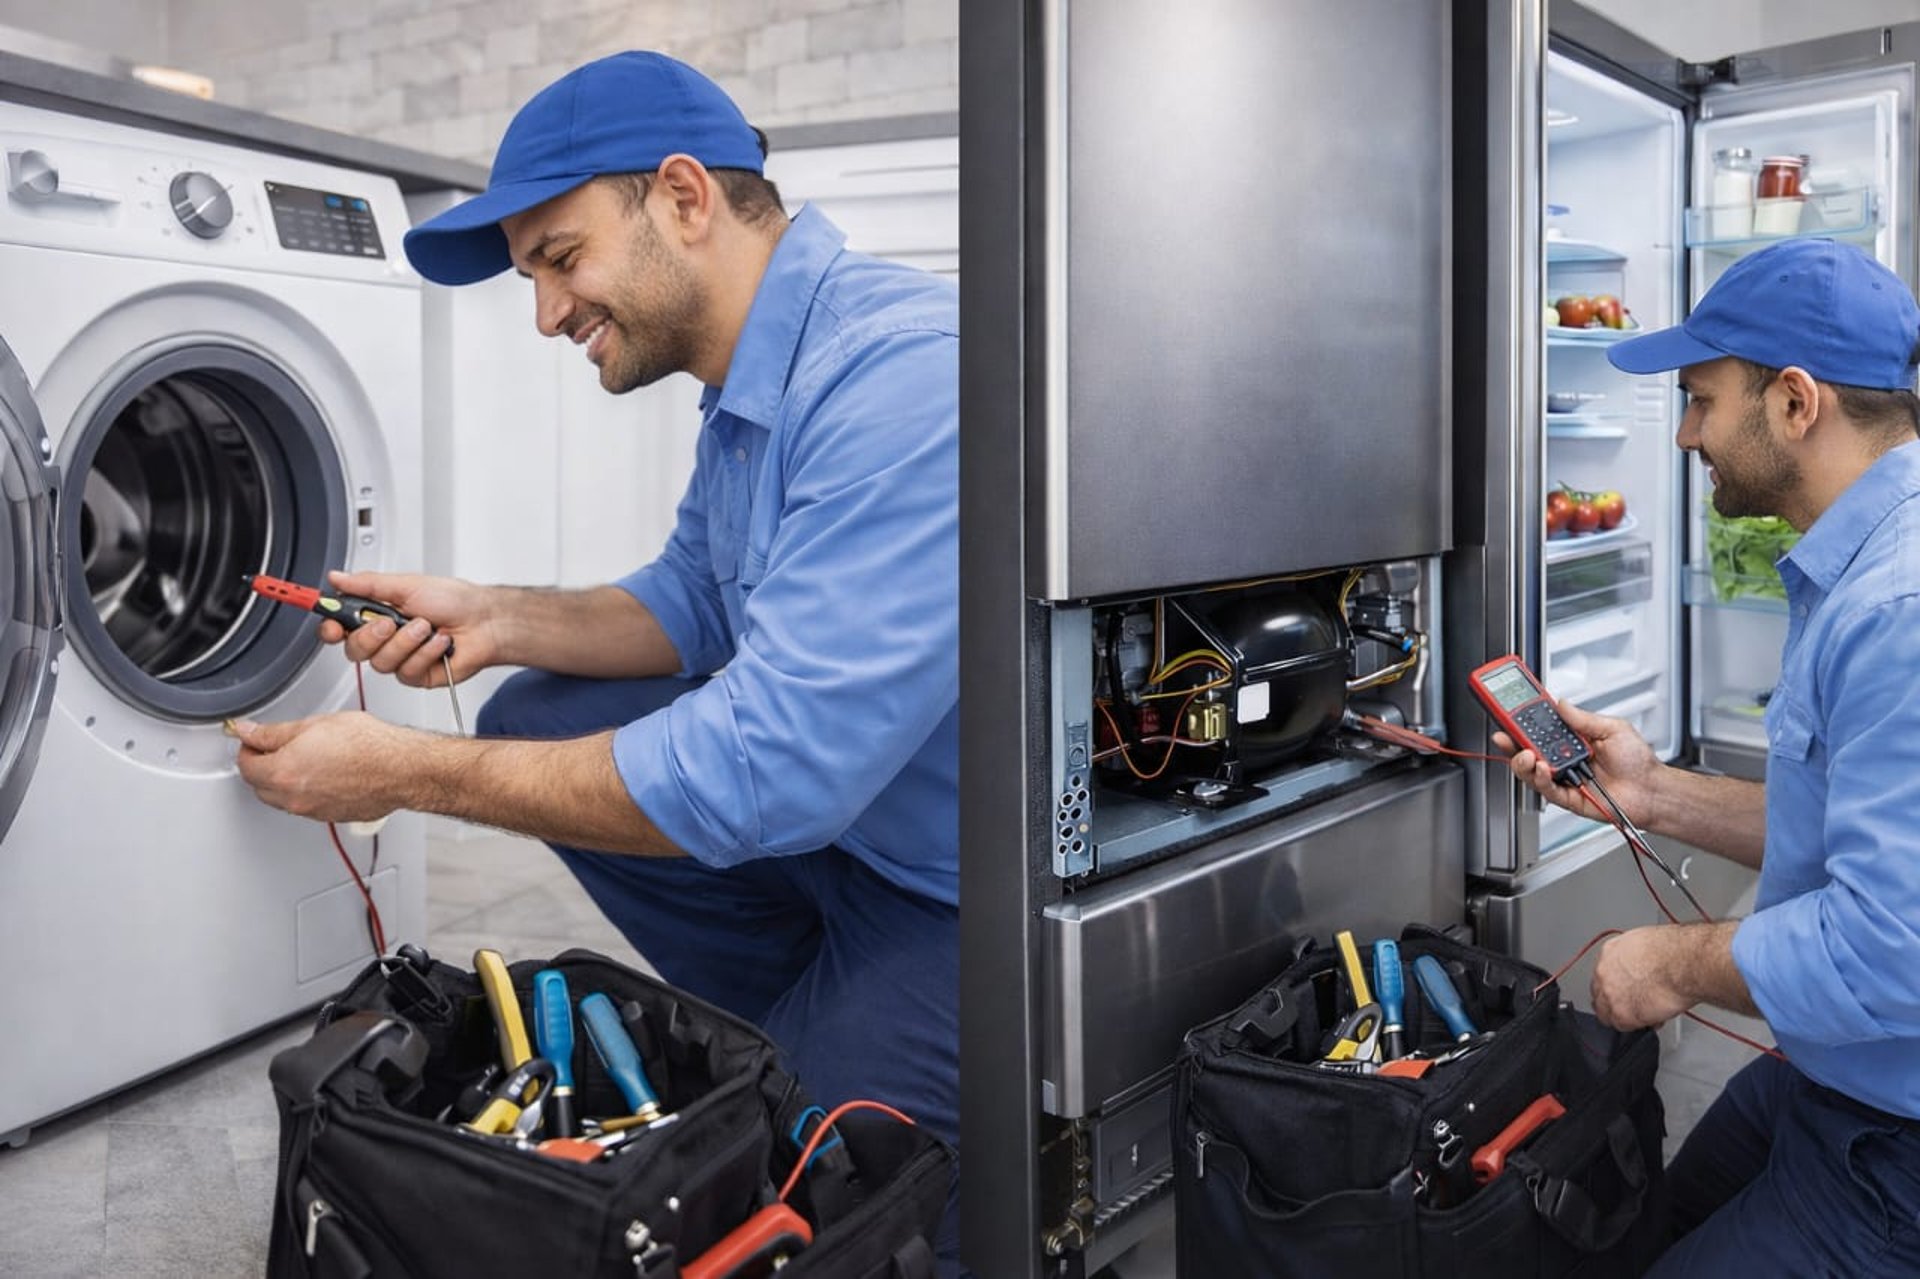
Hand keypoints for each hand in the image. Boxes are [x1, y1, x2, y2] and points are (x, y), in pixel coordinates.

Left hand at [230, 713, 414, 822]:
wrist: (401, 768)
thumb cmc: (367, 745)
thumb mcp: (314, 725)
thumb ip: (274, 732)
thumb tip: (249, 732)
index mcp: (282, 773)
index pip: (245, 766)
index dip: (249, 749)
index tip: (256, 740)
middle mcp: (293, 798)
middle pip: (260, 786)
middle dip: (264, 767)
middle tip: (280, 748)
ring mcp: (312, 811)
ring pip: (284, 798)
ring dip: (285, 781)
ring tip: (308, 758)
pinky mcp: (331, 816)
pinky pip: (307, 806)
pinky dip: (307, 791)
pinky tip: (326, 773)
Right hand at [319, 569, 497, 687]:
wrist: (485, 621)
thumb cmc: (454, 600)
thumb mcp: (407, 584)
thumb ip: (368, 584)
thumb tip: (337, 577)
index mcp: (377, 614)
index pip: (340, 627)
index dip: (330, 629)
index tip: (332, 625)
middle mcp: (386, 639)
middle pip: (354, 650)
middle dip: (371, 636)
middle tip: (389, 622)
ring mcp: (400, 659)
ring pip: (381, 663)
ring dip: (406, 642)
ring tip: (427, 626)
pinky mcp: (417, 675)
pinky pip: (407, 671)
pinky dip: (426, 653)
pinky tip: (440, 643)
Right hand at [1490, 699, 1660, 825]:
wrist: (1650, 789)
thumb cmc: (1638, 761)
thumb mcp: (1612, 728)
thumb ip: (1583, 718)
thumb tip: (1562, 704)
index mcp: (1573, 741)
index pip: (1541, 730)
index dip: (1523, 722)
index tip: (1510, 712)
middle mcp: (1565, 760)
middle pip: (1529, 750)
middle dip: (1514, 742)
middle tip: (1507, 733)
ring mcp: (1564, 779)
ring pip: (1531, 771)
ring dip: (1523, 761)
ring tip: (1527, 754)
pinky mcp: (1568, 797)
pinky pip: (1546, 789)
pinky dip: (1540, 778)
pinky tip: (1543, 768)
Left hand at [1591, 927, 1692, 1029]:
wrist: (1683, 965)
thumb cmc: (1675, 951)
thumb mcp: (1646, 942)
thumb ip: (1636, 957)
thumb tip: (1641, 965)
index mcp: (1610, 952)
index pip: (1603, 974)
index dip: (1615, 984)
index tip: (1624, 989)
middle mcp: (1604, 973)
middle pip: (1601, 993)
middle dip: (1616, 1000)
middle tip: (1634, 1004)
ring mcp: (1610, 995)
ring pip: (1608, 1013)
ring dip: (1625, 1015)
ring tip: (1646, 1013)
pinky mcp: (1621, 1014)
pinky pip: (1623, 1027)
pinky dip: (1638, 1026)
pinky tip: (1652, 1019)